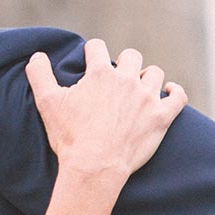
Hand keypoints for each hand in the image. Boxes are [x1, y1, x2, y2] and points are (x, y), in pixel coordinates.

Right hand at [26, 39, 186, 181]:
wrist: (94, 167)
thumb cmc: (70, 137)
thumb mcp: (46, 104)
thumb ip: (39, 75)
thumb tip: (36, 56)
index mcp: (99, 74)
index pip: (97, 47)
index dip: (92, 53)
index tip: (90, 60)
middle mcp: (127, 80)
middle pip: (131, 56)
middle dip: (123, 63)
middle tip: (116, 79)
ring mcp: (147, 98)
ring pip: (155, 74)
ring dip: (147, 78)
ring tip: (139, 88)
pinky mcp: (161, 117)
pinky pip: (178, 97)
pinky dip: (175, 92)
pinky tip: (169, 91)